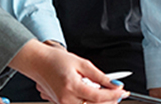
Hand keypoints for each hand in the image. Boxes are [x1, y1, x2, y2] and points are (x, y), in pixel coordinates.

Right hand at [8, 39, 126, 103]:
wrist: (37, 63)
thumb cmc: (55, 60)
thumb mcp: (81, 63)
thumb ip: (99, 75)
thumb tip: (113, 84)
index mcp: (71, 86)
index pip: (98, 97)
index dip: (113, 95)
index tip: (122, 91)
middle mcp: (66, 99)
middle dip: (109, 101)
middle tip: (118, 93)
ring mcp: (62, 103)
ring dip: (99, 102)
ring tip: (105, 91)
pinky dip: (89, 101)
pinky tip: (92, 92)